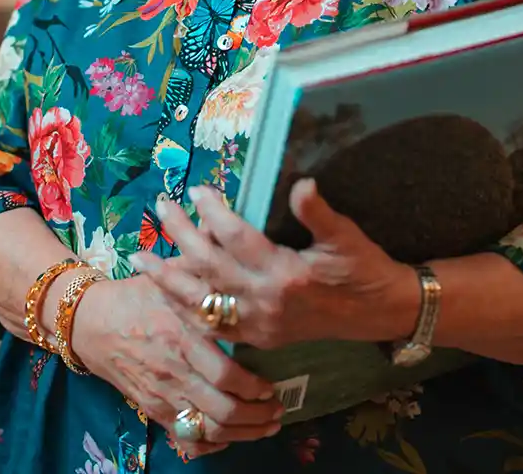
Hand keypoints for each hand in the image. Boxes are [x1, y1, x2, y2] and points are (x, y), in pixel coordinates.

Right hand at [68, 275, 287, 456]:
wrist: (89, 322)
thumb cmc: (136, 296)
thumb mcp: (169, 276)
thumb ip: (203, 265)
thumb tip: (227, 231)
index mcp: (181, 337)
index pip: (226, 376)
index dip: (255, 388)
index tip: (273, 385)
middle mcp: (173, 371)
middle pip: (223, 410)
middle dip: (258, 416)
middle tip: (277, 410)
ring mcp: (162, 394)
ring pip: (209, 429)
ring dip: (243, 432)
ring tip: (265, 425)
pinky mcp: (152, 409)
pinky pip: (187, 439)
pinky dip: (212, 444)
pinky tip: (230, 435)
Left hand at [133, 180, 417, 350]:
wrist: (381, 313)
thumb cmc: (364, 269)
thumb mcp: (347, 236)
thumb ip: (319, 212)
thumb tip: (303, 183)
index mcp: (286, 275)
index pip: (237, 239)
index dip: (214, 213)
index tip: (197, 191)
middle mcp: (266, 303)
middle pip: (210, 267)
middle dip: (181, 236)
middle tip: (161, 207)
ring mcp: (260, 325)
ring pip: (202, 303)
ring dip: (169, 280)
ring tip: (141, 258)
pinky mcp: (259, 339)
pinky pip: (213, 329)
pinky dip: (187, 312)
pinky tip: (168, 295)